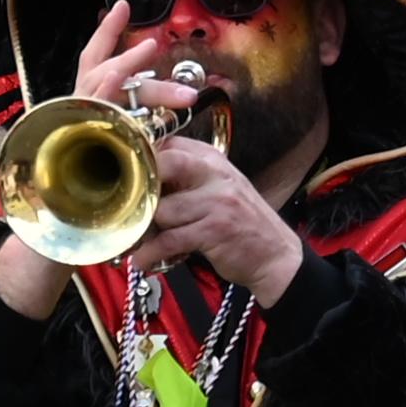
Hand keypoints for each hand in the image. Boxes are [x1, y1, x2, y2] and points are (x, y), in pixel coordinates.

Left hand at [138, 132, 304, 305]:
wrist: (277, 256)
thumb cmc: (242, 224)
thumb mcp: (220, 189)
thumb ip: (188, 178)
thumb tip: (142, 179)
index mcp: (214, 160)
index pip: (171, 145)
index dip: (145, 160)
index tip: (128, 179)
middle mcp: (217, 174)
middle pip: (167, 163)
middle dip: (143, 185)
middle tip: (129, 206)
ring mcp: (218, 201)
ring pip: (162, 209)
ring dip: (144, 229)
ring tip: (137, 241)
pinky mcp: (215, 229)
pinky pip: (169, 239)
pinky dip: (151, 254)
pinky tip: (144, 261)